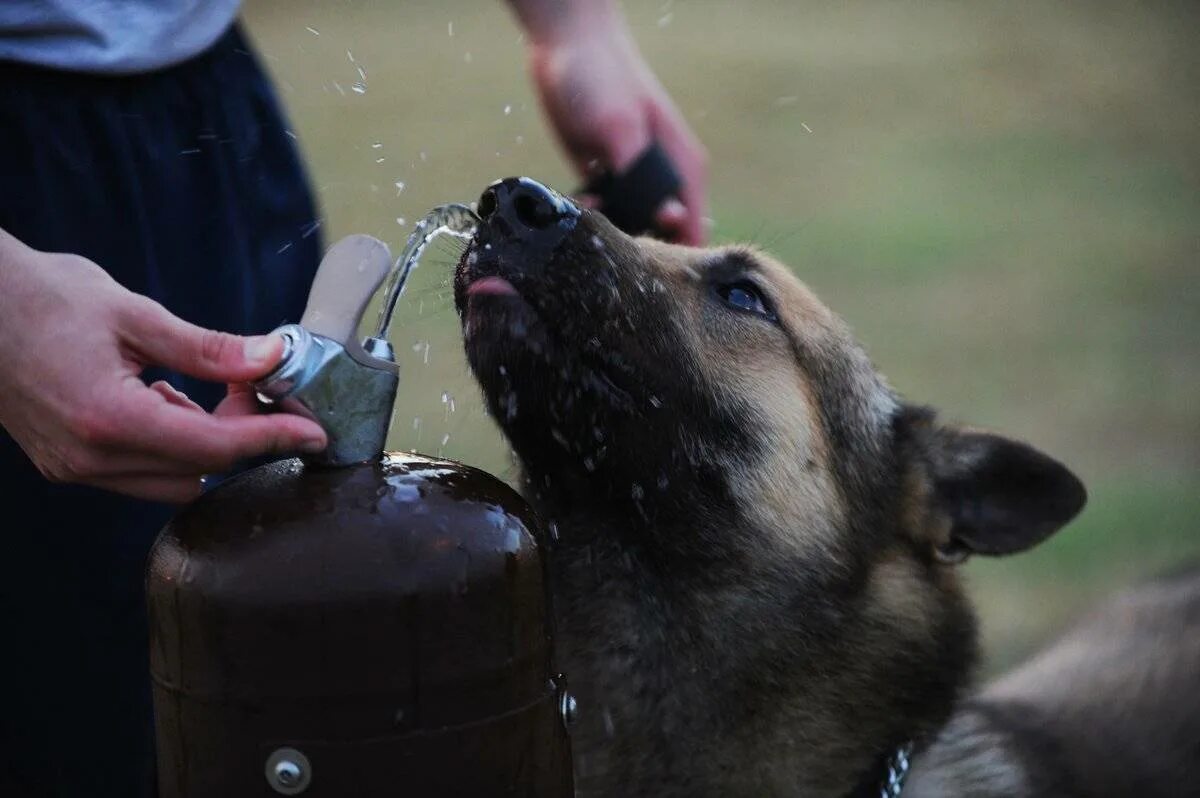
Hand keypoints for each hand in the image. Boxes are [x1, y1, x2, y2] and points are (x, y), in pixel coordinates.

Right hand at [0, 231, 326, 502]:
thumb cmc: (42, 297)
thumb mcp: (134, 314)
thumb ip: (207, 346)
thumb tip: (271, 357)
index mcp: (109, 419)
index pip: (215, 446)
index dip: (272, 438)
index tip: (314, 431)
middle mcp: (89, 457)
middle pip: (199, 470)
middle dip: (242, 437)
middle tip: (261, 390)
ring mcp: (73, 466)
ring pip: (171, 480)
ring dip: (206, 444)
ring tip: (212, 390)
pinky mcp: (65, 463)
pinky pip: (139, 472)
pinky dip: (170, 444)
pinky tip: (167, 397)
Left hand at [522, 5, 708, 243]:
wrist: (565, 45)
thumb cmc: (601, 79)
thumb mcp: (620, 128)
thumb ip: (643, 178)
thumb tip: (671, 220)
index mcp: (684, 169)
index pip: (694, 231)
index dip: (676, 257)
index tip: (644, 268)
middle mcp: (664, 179)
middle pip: (661, 235)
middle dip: (637, 246)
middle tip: (608, 243)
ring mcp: (634, 179)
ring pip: (631, 226)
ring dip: (610, 230)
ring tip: (590, 217)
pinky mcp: (605, 177)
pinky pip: (604, 212)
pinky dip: (592, 215)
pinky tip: (577, 204)